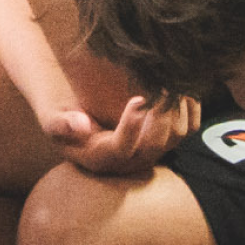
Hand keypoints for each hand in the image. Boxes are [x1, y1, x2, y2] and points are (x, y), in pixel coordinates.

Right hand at [44, 92, 199, 176]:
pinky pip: (189, 130)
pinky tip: (182, 87)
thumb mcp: (54, 121)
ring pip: (176, 137)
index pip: (121, 149)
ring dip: (176, 109)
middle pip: (155, 144)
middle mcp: (129, 161)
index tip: (137, 99)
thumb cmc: (64, 120)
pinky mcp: (165, 142)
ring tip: (171, 83)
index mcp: (100, 158)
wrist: (80, 127)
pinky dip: (190, 108)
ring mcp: (150, 152)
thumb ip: (60, 124)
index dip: (131, 126)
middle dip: (161, 114)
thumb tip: (80, 125)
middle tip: (160, 85)